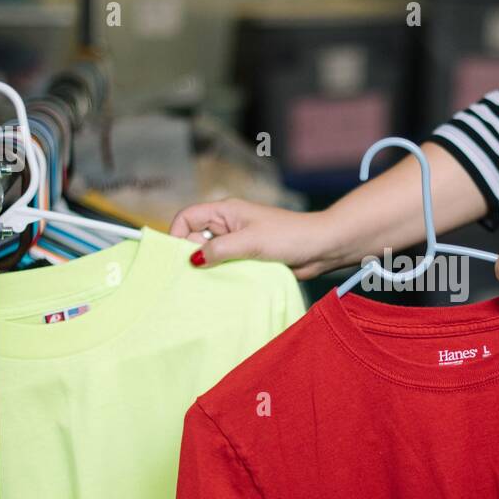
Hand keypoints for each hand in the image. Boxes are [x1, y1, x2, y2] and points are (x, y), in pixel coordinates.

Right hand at [169, 199, 345, 279]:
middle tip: (194, 276)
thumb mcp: (250, 242)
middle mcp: (227, 225)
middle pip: (194, 238)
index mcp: (225, 211)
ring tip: (209, 284)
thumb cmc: (289, 236)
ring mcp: (237, 242)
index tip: (179, 259)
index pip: (187, 218)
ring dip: (209, 269)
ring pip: (209, 255)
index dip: (177, 235)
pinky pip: (225, 267)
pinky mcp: (247, 258)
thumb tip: (193, 260)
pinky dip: (222, 276)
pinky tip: (223, 287)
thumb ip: (219, 250)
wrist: (321, 248)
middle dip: (192, 256)